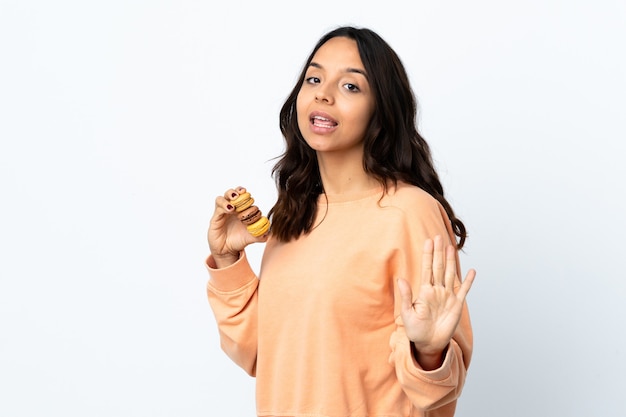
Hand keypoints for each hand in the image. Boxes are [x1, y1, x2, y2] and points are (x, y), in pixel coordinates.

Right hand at [208, 186, 268, 267]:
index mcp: (244, 211)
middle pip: (238, 193)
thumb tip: (267, 235)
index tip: (255, 212)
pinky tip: (230, 209)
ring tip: (235, 197)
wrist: (225, 250)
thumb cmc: (238, 241)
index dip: (252, 204)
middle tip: (245, 194)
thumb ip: (258, 236)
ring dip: (232, 193)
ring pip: (227, 195)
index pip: (249, 201)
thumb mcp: (249, 238)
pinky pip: (219, 204)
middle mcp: (235, 208)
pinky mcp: (216, 215)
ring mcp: (225, 210)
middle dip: (241, 192)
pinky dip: (224, 204)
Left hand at [397, 235, 474, 366]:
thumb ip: (405, 296)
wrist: (428, 344)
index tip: (428, 241)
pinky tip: (472, 271)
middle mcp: (436, 290)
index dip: (428, 255)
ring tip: (451, 248)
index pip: (426, 269)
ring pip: (450, 275)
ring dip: (451, 261)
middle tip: (438, 237)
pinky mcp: (457, 305)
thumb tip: (400, 278)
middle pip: (438, 267)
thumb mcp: (407, 313)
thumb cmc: (415, 330)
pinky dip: (468, 282)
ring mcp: (447, 297)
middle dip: (438, 253)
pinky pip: (464, 291)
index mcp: (424, 291)